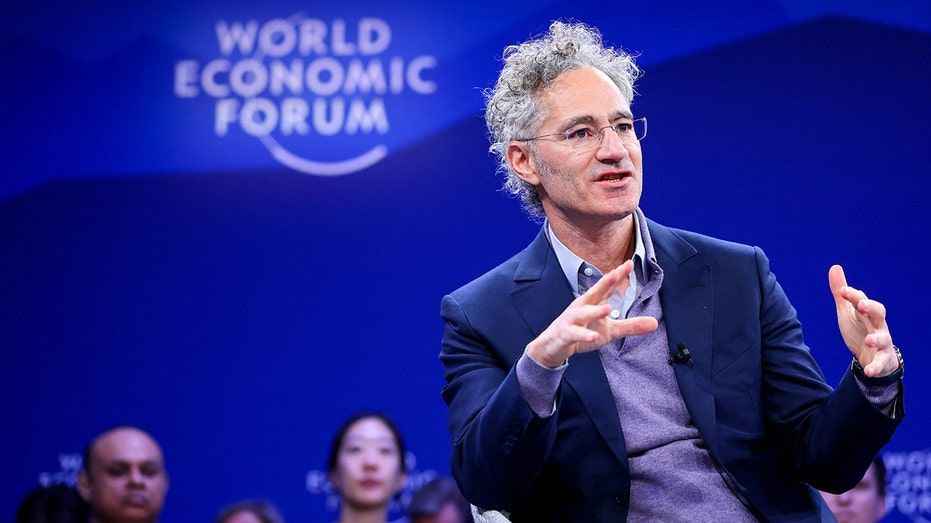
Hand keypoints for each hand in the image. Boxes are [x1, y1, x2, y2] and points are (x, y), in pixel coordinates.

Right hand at [526, 260, 658, 367]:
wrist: (553, 346)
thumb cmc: (582, 332)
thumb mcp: (610, 331)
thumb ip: (631, 326)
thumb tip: (655, 323)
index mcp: (593, 302)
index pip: (607, 287)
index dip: (618, 276)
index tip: (630, 263)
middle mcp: (582, 307)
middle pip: (594, 293)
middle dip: (604, 283)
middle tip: (615, 273)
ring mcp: (572, 319)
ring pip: (582, 312)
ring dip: (594, 311)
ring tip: (606, 309)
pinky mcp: (565, 333)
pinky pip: (575, 333)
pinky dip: (584, 334)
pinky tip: (593, 336)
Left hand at [828, 265, 898, 376]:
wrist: (870, 355)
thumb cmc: (859, 328)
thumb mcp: (848, 311)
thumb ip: (841, 293)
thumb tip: (835, 267)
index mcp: (867, 313)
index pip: (862, 300)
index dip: (854, 295)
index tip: (842, 291)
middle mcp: (877, 325)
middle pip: (879, 313)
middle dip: (871, 308)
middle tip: (861, 305)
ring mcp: (882, 342)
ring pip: (884, 338)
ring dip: (877, 338)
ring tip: (868, 340)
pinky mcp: (882, 359)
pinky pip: (881, 363)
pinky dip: (875, 367)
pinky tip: (868, 371)